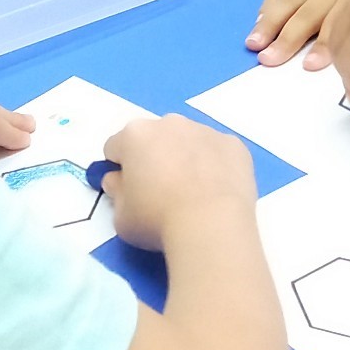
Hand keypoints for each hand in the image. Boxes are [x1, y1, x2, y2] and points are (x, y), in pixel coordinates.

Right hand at [96, 114, 254, 251]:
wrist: (212, 225)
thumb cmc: (157, 220)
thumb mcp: (121, 216)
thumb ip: (116, 192)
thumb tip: (118, 181)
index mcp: (135, 135)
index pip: (116, 147)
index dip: (120, 169)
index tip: (128, 190)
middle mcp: (170, 123)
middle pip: (154, 138)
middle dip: (154, 158)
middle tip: (162, 192)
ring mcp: (205, 131)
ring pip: (188, 141)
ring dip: (186, 159)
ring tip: (194, 195)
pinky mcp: (234, 145)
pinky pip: (218, 152)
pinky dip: (215, 166)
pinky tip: (217, 192)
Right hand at [247, 0, 349, 67]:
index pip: (339, 26)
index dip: (324, 46)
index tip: (310, 65)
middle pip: (307, 17)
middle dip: (287, 39)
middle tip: (269, 60)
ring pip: (290, 1)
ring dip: (270, 23)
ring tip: (253, 42)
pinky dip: (271, 1)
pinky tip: (259, 17)